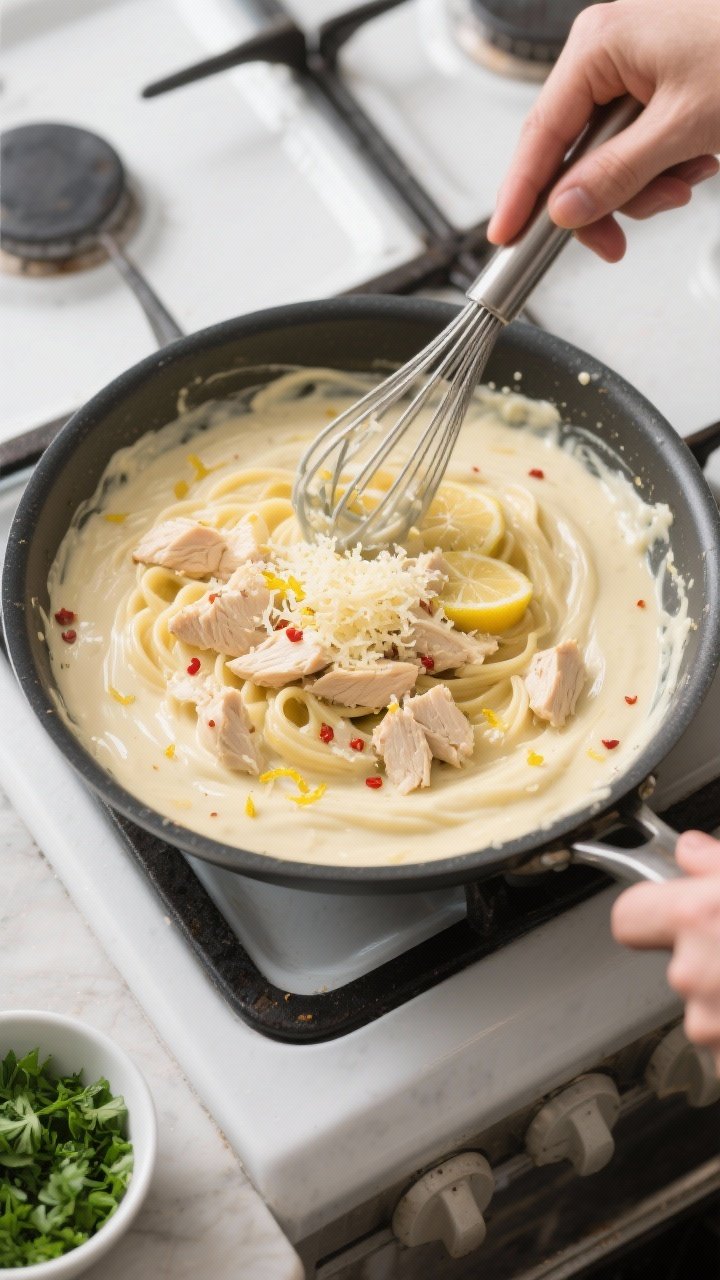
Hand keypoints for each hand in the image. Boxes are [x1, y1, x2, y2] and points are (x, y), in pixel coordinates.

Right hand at [487, 0, 719, 260]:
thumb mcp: (685, 128)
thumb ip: (618, 174)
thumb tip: (566, 209)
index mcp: (600, 45)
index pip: (541, 134)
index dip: (521, 193)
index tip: (505, 237)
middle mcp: (607, 51)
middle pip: (572, 152)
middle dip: (606, 196)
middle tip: (616, 242)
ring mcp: (631, 67)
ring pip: (606, 156)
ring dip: (644, 185)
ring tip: (688, 177)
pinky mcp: (655, 84)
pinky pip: (636, 144)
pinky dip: (663, 167)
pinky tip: (697, 158)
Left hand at [612, 831, 719, 1070]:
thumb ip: (715, 865)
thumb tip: (689, 851)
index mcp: (697, 917)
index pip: (627, 917)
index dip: (649, 913)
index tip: (670, 911)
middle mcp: (693, 973)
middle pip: (675, 965)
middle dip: (708, 959)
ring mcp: (711, 1026)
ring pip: (705, 1009)